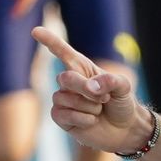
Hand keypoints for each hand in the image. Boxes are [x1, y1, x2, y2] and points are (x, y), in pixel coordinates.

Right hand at [33, 25, 150, 154]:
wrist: (124, 129)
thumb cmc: (122, 103)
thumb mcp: (124, 87)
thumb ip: (111, 81)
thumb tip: (91, 85)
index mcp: (82, 68)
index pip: (62, 52)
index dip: (49, 41)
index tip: (35, 31)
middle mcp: (70, 82)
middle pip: (66, 78)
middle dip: (86, 89)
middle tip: (104, 99)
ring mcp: (63, 99)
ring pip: (65, 98)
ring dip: (89, 107)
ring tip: (98, 110)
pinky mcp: (61, 117)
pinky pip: (64, 115)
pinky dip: (83, 119)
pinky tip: (91, 121)